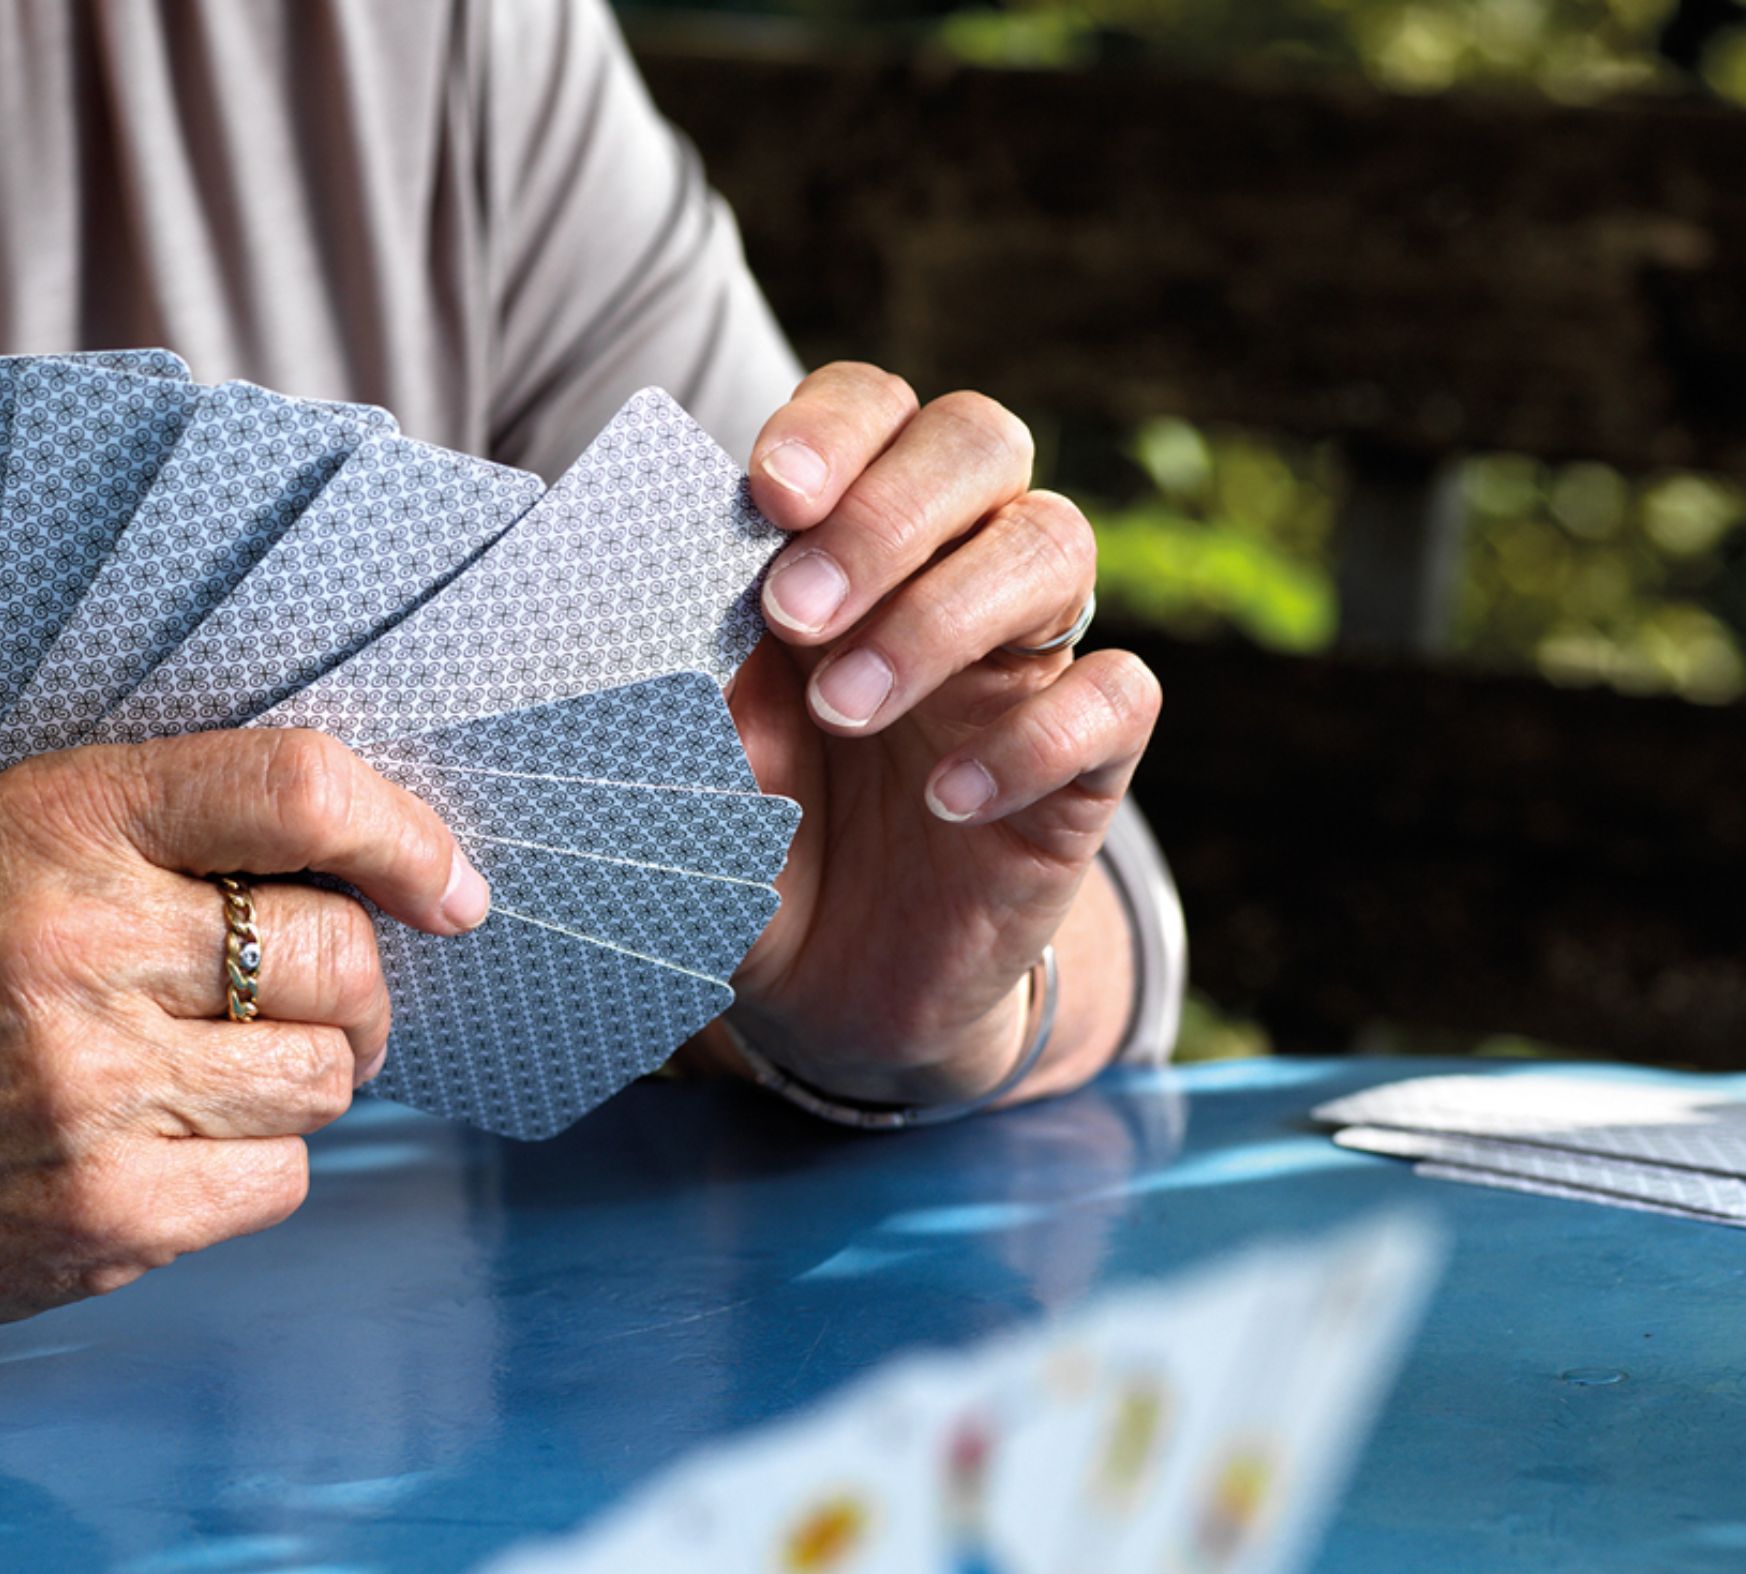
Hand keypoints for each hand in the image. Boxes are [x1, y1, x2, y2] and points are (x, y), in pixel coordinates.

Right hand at [0, 731, 486, 1338]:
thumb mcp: (28, 837)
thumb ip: (186, 825)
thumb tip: (401, 869)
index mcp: (67, 820)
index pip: (297, 790)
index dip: (406, 837)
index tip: (448, 887)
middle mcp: (80, 946)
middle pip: (339, 957)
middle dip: (354, 987)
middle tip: (306, 1001)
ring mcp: (92, 1089)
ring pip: (326, 1078)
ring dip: (302, 1080)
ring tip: (209, 1073)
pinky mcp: (109, 1212)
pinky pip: (281, 1179)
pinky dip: (250, 1168)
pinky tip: (163, 1145)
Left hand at [723, 364, 1162, 1102]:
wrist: (831, 992)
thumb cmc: (751, 841)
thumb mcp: (691, 757)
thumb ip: (676, 671)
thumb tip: (626, 606)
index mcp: (846, 539)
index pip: (872, 410)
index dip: (834, 428)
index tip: (769, 495)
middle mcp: (949, 569)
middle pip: (979, 441)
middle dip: (885, 511)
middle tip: (793, 614)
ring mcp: (1025, 660)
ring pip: (1053, 543)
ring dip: (941, 615)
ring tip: (846, 711)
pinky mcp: (1085, 763)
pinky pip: (1119, 695)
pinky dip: (1036, 735)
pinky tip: (949, 798)